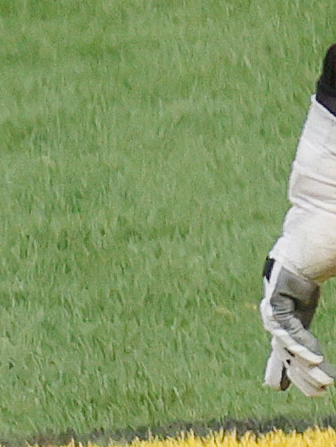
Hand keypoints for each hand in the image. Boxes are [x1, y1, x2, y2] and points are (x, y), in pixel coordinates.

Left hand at [267, 256, 331, 393]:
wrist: (326, 216)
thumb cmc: (334, 244)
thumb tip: (323, 350)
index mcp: (300, 297)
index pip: (292, 335)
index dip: (295, 360)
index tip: (304, 384)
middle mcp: (285, 295)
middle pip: (282, 340)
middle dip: (296, 369)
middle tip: (317, 393)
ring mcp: (279, 287)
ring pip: (281, 334)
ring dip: (300, 359)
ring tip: (321, 382)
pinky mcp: (279, 279)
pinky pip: (282, 318)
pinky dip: (297, 339)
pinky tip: (314, 358)